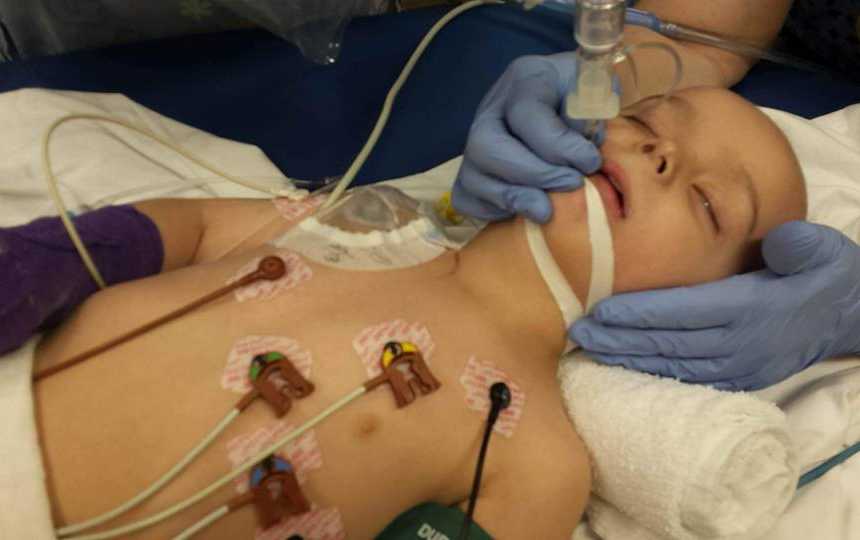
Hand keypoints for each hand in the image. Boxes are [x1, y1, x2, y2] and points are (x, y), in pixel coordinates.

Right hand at [453, 53, 606, 222]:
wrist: (568, 100)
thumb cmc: (586, 98)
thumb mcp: (598, 89)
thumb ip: (595, 112)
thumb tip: (585, 151)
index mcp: (526, 79)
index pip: (526, 113)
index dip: (559, 145)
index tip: (590, 162)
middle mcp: (491, 108)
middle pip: (487, 144)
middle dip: (533, 173)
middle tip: (571, 184)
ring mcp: (474, 141)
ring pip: (472, 175)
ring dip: (513, 197)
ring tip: (548, 209)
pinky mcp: (471, 170)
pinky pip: (466, 197)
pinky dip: (492, 209)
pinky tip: (523, 210)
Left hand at [570, 221, 859, 390]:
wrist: (847, 318)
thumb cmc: (823, 276)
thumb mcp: (821, 251)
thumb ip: (799, 246)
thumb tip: (776, 245)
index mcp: (752, 308)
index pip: (686, 311)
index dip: (641, 313)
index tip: (602, 311)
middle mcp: (741, 343)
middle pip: (670, 342)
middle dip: (620, 339)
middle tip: (578, 333)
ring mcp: (739, 367)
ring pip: (673, 365)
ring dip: (628, 359)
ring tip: (590, 349)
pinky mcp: (738, 379)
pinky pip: (687, 379)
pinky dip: (653, 373)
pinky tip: (624, 366)